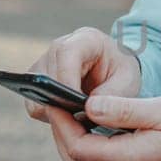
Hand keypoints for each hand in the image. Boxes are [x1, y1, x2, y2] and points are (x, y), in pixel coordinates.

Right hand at [23, 26, 141, 122]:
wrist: (114, 73)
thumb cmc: (122, 74)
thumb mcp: (128, 83)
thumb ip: (111, 95)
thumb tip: (87, 108)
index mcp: (86, 40)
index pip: (66, 53)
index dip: (66, 79)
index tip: (74, 105)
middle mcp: (60, 47)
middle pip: (46, 74)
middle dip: (60, 101)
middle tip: (79, 120)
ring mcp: (45, 62)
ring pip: (35, 91)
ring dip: (54, 109)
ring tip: (76, 118)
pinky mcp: (37, 80)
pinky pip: (33, 102)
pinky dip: (49, 114)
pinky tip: (68, 118)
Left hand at [44, 93, 160, 160]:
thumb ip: (125, 110)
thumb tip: (88, 105)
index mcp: (132, 159)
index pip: (77, 147)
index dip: (60, 124)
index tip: (54, 100)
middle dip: (62, 136)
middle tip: (60, 108)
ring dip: (79, 145)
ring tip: (79, 115)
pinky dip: (99, 150)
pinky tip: (107, 129)